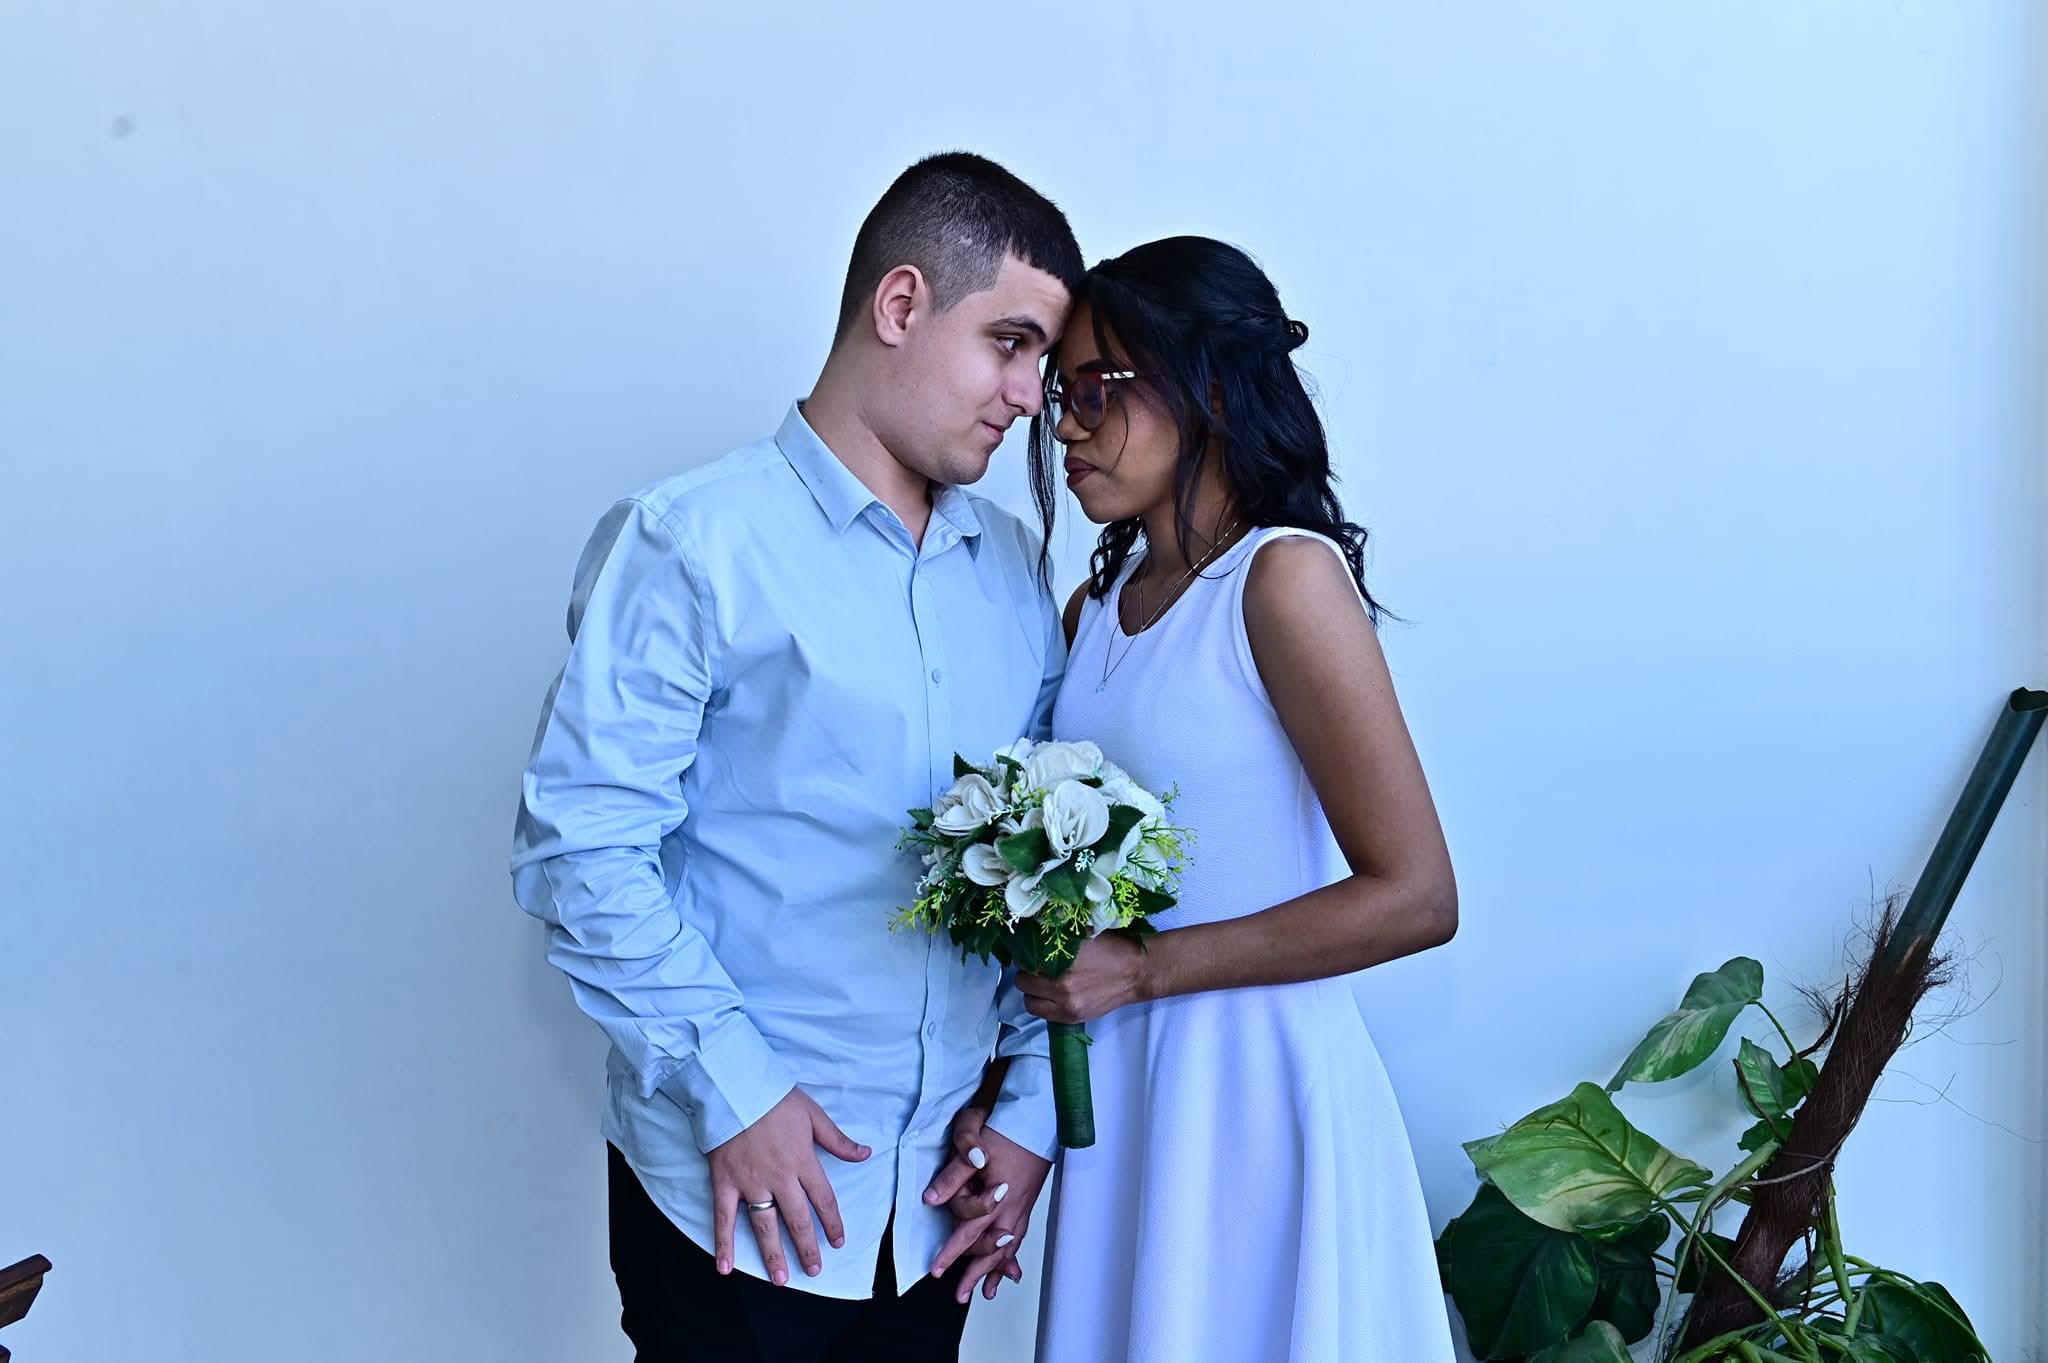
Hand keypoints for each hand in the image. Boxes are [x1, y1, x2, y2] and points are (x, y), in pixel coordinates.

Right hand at [708, 1087, 871, 1285]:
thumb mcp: (813, 1114)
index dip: (833, 1223)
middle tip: (814, 1270)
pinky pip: (723, 1218)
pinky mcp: (725, 1182)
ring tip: (781, 1278)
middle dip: (808, 1247)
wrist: (734, 1087)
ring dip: (773, 1254)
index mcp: (803, 1161)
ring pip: (764, 1226)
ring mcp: (750, 1183)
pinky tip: (726, 1268)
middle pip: (797, 1219)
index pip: (823, 1199)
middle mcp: (779, 1178)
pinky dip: (723, 1244)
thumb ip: (837, 1139)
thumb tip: (865, 1154)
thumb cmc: (775, 1097)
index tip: (839, 1242)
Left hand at [923, 1105, 1050, 1302]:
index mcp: (998, 1195)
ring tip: (983, 1294)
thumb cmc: (1005, 1126)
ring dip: (993, 1272)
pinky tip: (1010, 1272)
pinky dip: (1012, 1257)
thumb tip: (932, 1198)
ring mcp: (1022, 1207)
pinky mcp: (1026, 1204)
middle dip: (974, 1273)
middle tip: (959, 1295)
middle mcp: (1012, 1207)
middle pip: (991, 1249)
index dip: (951, 1251)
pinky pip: (1019, 1238)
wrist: (1038, 1118)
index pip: (969, 1231)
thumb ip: (953, 1172)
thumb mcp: (972, 1141)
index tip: (936, 1269)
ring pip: (1006, 1248)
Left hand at [1016, 931, 1150, 1024]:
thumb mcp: (1083, 934)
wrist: (1137, 972)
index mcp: (1064, 959)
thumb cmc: (1112, 947)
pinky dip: (1043, 1005)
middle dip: (1025, 973)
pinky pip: (1043, 1015)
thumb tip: (1034, 934)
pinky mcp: (1073, 1017)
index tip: (1030, 953)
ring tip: (1041, 984)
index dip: (1026, 955)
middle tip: (1034, 968)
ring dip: (1032, 992)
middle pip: (1023, 982)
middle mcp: (1061, 984)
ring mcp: (1067, 1005)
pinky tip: (1052, 996)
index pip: (1026, 959)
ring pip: (1030, 1002)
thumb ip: (1057, 938)